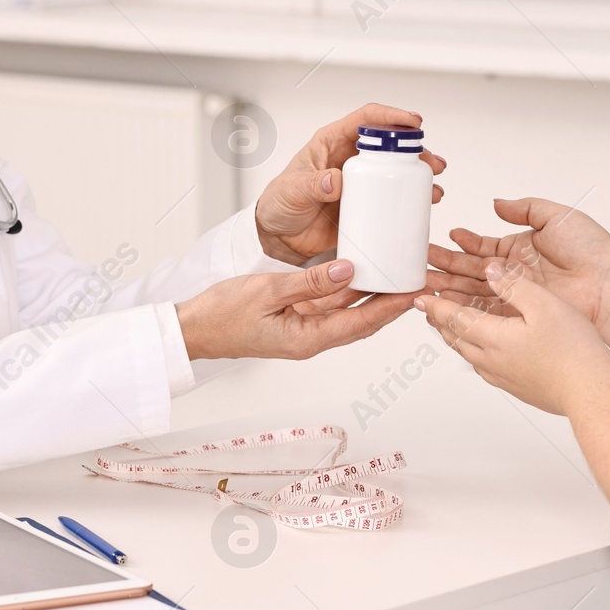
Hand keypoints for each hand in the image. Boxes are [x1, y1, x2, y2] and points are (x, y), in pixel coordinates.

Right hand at [178, 260, 436, 360]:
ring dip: (372, 295)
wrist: (192, 329)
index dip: (390, 308)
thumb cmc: (221, 315)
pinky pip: (329, 305)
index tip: (414, 292)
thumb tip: (349, 270)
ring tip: (398, 274)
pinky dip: (348, 290)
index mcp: (307, 339)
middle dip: (390, 302)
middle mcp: (311, 338)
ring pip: (348, 311)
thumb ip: (310, 282)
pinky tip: (362, 273)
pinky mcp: (296, 319)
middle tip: (417, 281)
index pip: (360, 322)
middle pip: (362, 320)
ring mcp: (304, 329)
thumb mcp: (267, 291)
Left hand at [255, 103, 446, 264]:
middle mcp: (350, 158)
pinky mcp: (365, 205)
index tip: (413, 123)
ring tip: (434, 187)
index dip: (391, 117)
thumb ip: (311, 184)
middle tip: (431, 163)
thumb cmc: (278, 206)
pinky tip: (424, 204)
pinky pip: (392, 197)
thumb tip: (335, 179)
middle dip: (415, 150)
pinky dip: (410, 198)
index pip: (366, 119)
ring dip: (419, 174)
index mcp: (332, 143)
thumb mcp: (291, 191)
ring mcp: (360, 182)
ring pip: (396, 170)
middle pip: (389, 144)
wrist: (278, 239)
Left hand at [413, 259, 609, 415]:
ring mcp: (503, 377)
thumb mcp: (545, 305)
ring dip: (457, 337)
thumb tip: (492, 272)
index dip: (436, 306)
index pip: (454, 318)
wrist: (589, 393)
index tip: (420, 298)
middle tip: (431, 309)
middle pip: (456, 338)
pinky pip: (485, 366)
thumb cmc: (573, 351)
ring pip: (469, 354)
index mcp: (494, 338)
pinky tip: (486, 350)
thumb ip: (515, 286)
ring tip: (453, 326)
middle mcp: (492, 360)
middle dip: (441, 321)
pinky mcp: (517, 387)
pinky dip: (476, 351)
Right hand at [426, 198, 609, 331]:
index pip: (484, 247)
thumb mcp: (556, 216)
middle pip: (473, 271)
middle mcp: (516, 273)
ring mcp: (517, 295)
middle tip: (423, 265)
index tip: (445, 238)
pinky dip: (466, 309)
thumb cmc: (591, 250)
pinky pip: (487, 312)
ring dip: (450, 288)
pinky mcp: (521, 314)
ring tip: (427, 283)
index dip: (464, 243)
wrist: (608, 285)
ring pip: (475, 292)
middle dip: (447, 267)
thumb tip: (497, 204)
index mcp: (522, 248)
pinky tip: (447, 304)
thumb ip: (525, 209)